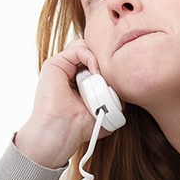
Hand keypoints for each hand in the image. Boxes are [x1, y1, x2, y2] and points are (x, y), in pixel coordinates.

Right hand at [14, 39, 112, 168]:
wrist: (62, 132)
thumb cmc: (80, 126)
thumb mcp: (104, 110)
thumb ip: (113, 99)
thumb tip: (124, 93)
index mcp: (80, 82)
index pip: (98, 62)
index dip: (109, 66)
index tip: (117, 78)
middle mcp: (70, 73)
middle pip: (92, 52)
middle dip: (105, 60)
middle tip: (112, 74)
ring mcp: (62, 68)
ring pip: (85, 46)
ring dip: (98, 58)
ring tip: (102, 75)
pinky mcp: (55, 64)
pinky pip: (77, 48)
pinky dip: (90, 57)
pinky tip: (96, 71)